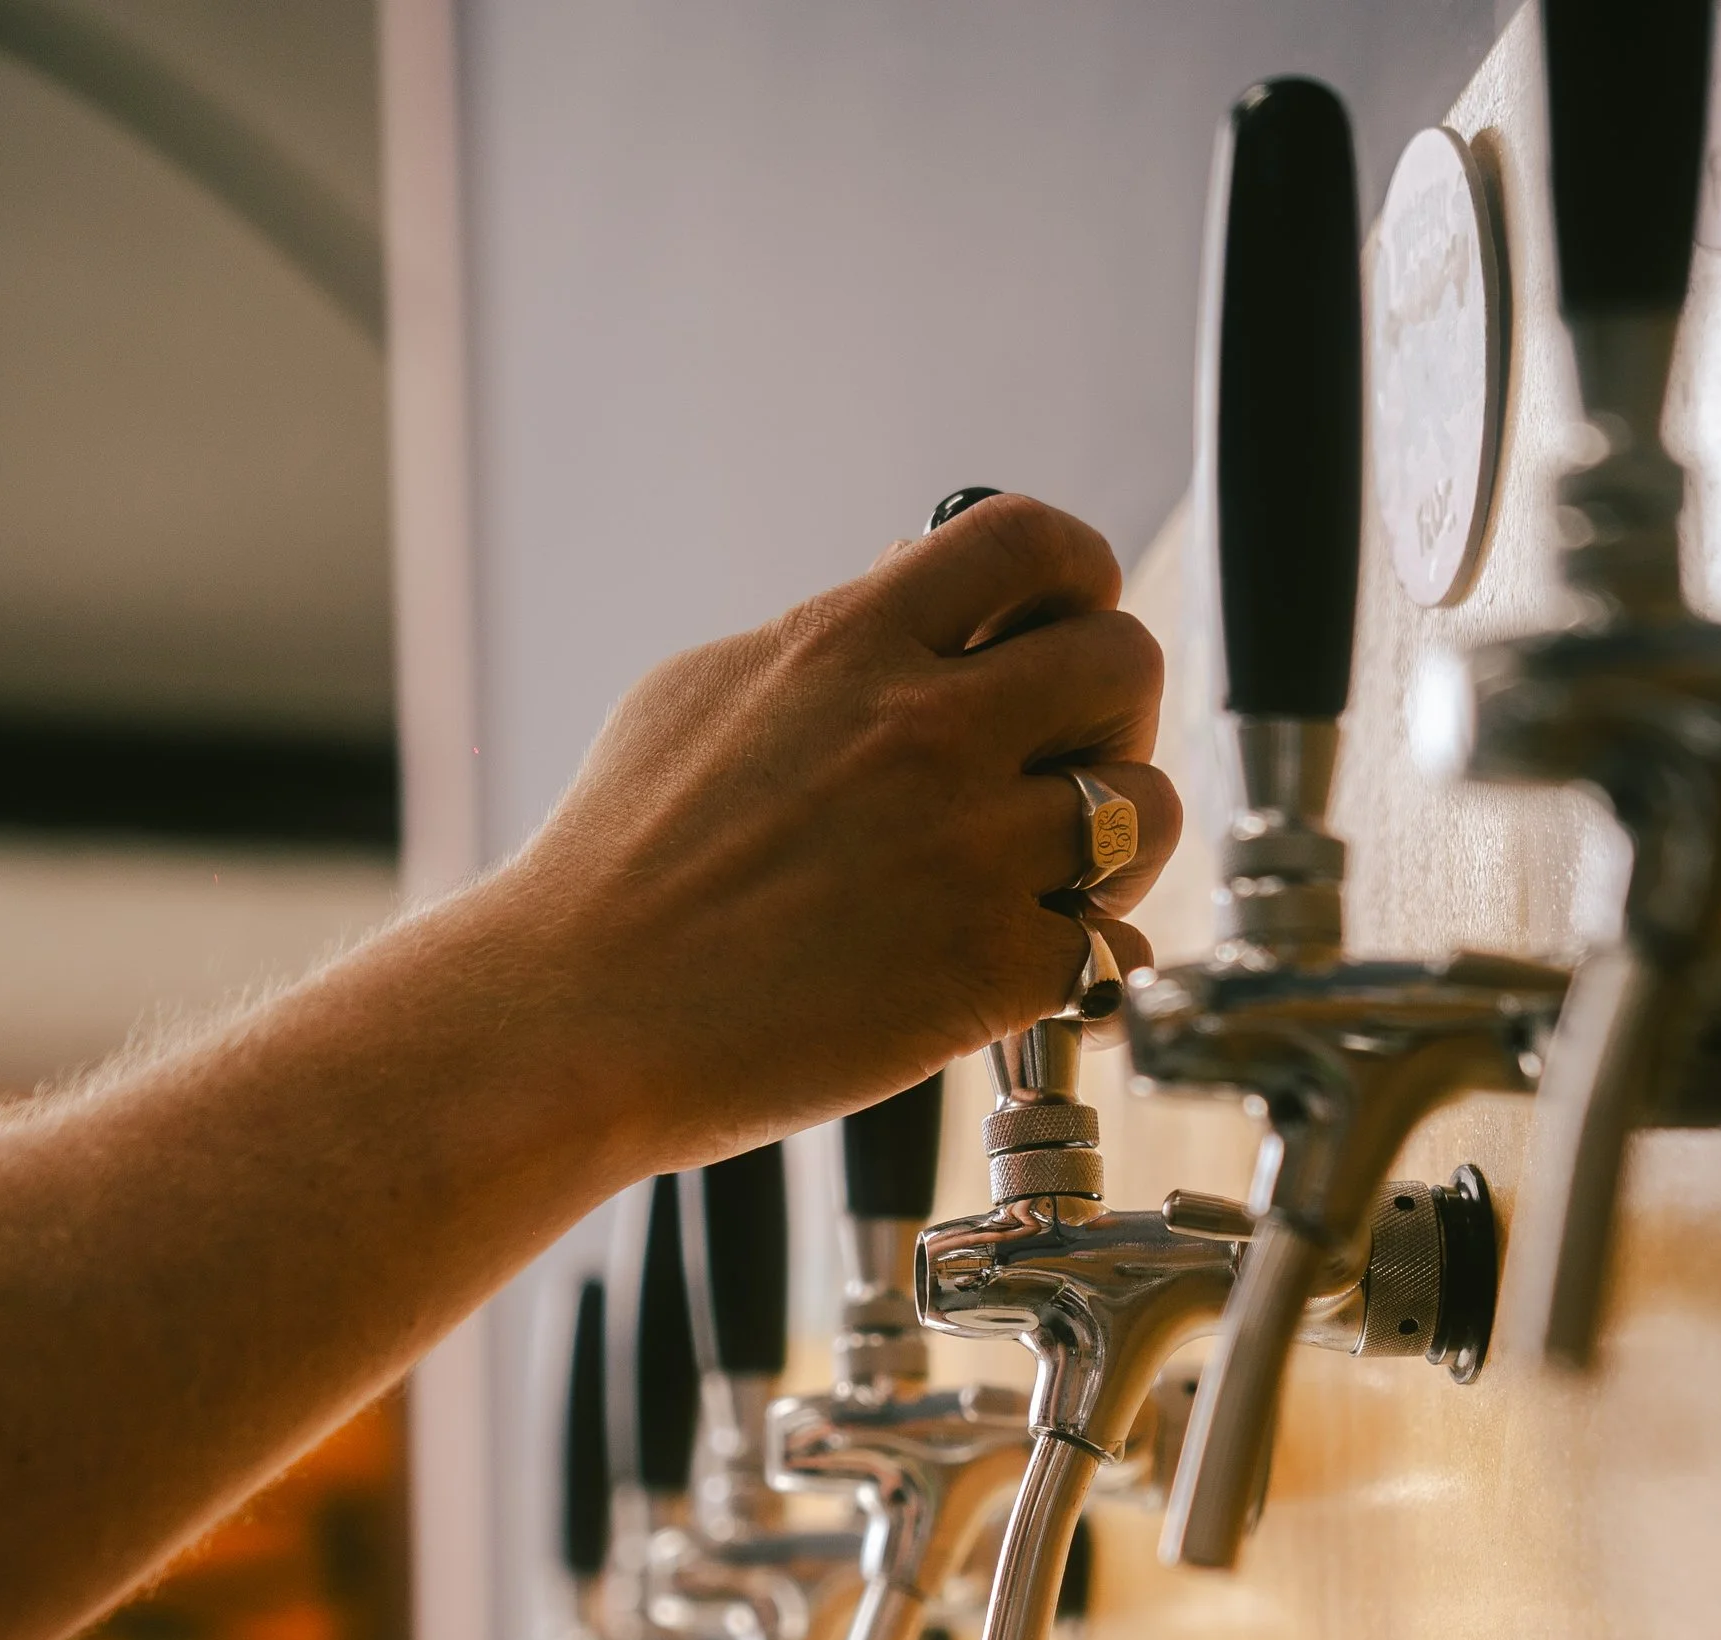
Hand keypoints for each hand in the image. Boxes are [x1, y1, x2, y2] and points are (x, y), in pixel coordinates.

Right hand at [501, 492, 1181, 1173]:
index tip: (1058, 637)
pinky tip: (1035, 975)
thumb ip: (816, 645)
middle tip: (1064, 774)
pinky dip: (1090, 966)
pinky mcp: (982, 971)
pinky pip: (1111, 946)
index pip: (1037, 542)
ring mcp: (964, 850)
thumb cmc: (610, 872)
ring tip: (1056, 884)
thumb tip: (895, 604)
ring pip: (1146, 810)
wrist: (574, 1018)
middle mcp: (926, 728)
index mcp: (854, 642)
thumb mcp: (696, 696)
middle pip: (1124, 661)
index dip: (1075, 587)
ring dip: (1118, 849)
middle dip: (1113, 717)